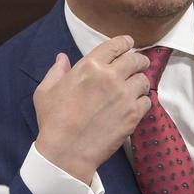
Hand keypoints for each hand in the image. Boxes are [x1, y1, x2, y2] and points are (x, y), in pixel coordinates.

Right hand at [33, 36, 151, 183]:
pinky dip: (143, 100)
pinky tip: (135, 104)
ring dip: (140, 80)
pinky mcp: (133, 114)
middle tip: (140, 62)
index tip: (128, 43)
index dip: (124, 42)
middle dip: (139, 59)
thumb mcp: (46, 91)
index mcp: (89, 66)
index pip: (115, 45)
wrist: (67, 151)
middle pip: (135, 59)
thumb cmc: (53, 121)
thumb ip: (56, 71)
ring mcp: (124, 95)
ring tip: (136, 86)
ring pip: (143, 79)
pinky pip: (147, 100)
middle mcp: (110, 77)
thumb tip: (63, 58)